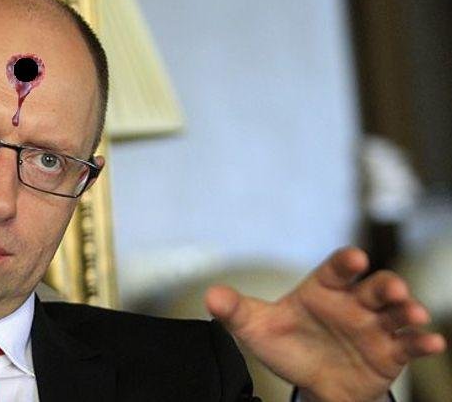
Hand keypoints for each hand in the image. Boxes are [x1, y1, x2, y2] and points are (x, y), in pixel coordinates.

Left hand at [204, 247, 445, 401]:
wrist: (311, 382)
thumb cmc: (287, 344)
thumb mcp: (258, 328)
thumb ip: (236, 311)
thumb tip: (210, 296)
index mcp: (323, 289)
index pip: (336, 269)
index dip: (345, 262)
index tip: (354, 258)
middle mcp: (353, 303)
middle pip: (373, 287)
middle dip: (385, 284)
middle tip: (392, 288)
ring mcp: (375, 326)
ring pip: (396, 312)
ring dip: (407, 310)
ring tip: (412, 313)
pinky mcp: (390, 352)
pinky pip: (409, 344)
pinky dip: (422, 342)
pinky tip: (432, 343)